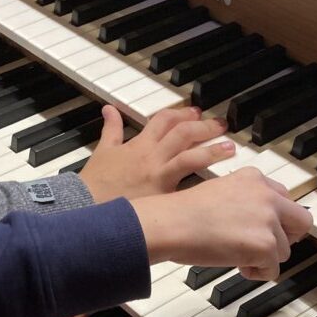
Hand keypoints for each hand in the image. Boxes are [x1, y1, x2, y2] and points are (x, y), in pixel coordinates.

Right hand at [79, 105, 234, 200]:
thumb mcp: (103, 151)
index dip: (183, 113)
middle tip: (220, 126)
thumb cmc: (94, 184)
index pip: (165, 120)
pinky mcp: (163, 198)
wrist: (86, 206)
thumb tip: (109, 109)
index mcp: (139, 144)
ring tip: (229, 148)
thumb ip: (111, 129)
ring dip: (212, 150)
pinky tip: (220, 186)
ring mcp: (159, 177)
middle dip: (204, 126)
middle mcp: (152, 157)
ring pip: (190, 157)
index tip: (196, 113)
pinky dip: (204, 186)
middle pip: (183, 133)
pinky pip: (188, 189)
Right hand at [132, 168, 310, 279]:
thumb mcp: (220, 191)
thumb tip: (257, 222)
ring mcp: (268, 220)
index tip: (266, 229)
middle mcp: (266, 195)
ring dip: (264, 258)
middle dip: (286, 238)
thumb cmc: (183, 213)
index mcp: (255, 178)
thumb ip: (245, 200)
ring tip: (237, 256)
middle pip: (301, 222)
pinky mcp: (265, 245)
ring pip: (284, 250)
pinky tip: (237, 265)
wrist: (171, 224)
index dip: (278, 219)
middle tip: (264, 248)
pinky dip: (257, 273)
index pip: (286, 199)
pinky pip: (273, 270)